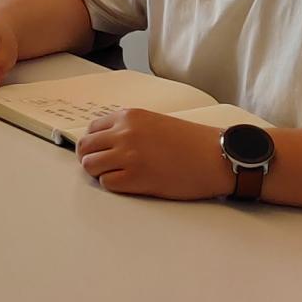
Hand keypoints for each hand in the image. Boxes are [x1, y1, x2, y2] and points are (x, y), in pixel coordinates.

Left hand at [75, 107, 232, 201]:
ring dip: (100, 173)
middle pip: (85, 148)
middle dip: (91, 159)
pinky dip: (114, 185)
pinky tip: (130, 184)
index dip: (94, 144)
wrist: (216, 157)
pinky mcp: (136, 178)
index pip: (91, 129)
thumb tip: (106, 142)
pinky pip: (107, 183)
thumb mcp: (154, 122)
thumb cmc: (191, 142)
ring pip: (90, 166)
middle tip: (103, 168)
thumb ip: (129, 128)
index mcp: (128, 117)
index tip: (101, 152)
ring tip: (118, 176)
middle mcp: (124, 133)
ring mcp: (128, 156)